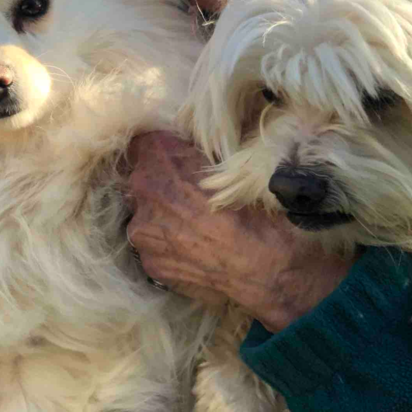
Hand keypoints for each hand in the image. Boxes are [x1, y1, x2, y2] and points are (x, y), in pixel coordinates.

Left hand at [125, 131, 355, 331]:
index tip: (177, 159)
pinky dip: (168, 246)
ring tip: (194, 227)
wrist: (269, 270)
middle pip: (142, 178)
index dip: (161, 151)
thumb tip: (186, 151)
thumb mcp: (231, 163)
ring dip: (162, 216)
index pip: (142, 141)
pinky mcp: (149, 262)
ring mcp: (142, 229)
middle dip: (161, 182)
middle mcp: (143, 189)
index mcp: (162, 157)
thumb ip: (196, 154)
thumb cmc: (257, 211)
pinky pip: (153, 246)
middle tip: (191, 195)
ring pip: (144, 214)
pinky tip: (195, 251)